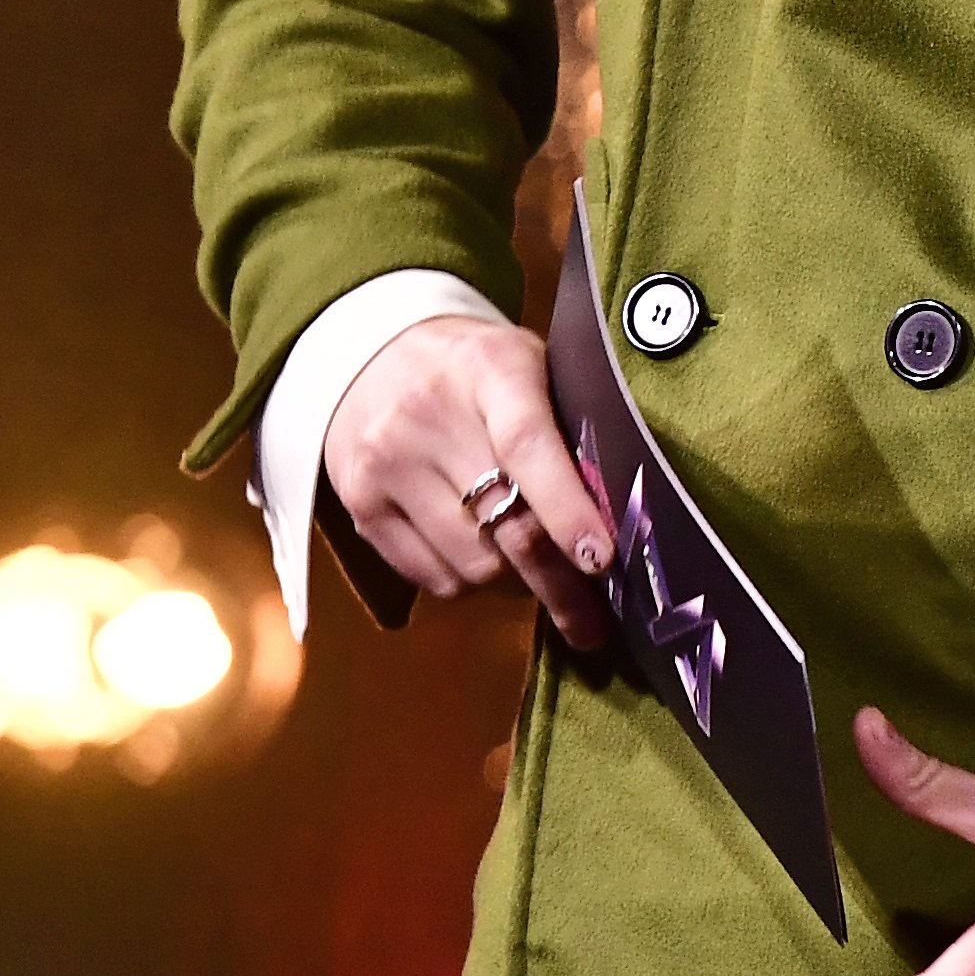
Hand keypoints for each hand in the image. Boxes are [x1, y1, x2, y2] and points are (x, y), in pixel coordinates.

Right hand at [321, 315, 615, 649]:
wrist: (369, 351)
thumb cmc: (474, 367)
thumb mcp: (526, 365)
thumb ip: (563, 426)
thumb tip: (616, 514)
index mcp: (489, 369)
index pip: (528, 444)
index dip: (567, 507)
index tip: (601, 559)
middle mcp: (429, 415)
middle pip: (506, 523)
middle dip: (560, 585)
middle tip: (595, 624)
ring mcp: (387, 463)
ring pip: (473, 565)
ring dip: (510, 576)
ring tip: (522, 553)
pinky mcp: (359, 504)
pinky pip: (433, 578)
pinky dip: (466, 578)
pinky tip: (475, 548)